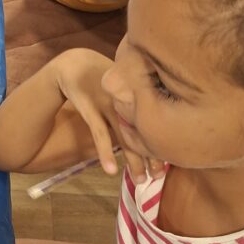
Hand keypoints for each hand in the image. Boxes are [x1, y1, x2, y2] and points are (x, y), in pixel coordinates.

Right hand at [49, 48, 164, 183]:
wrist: (74, 63)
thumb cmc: (103, 76)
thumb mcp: (124, 83)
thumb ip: (139, 97)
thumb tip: (161, 115)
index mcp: (139, 93)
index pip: (156, 122)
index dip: (162, 143)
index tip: (169, 160)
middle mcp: (127, 100)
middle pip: (144, 133)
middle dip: (152, 156)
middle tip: (158, 176)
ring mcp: (109, 105)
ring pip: (125, 138)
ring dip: (134, 161)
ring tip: (140, 180)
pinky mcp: (90, 110)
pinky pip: (100, 134)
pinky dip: (106, 153)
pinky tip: (111, 170)